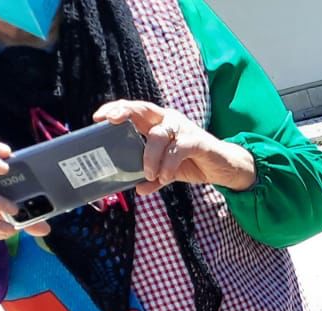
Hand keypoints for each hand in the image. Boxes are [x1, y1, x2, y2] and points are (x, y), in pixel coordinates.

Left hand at [93, 99, 255, 193]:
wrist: (223, 168)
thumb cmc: (193, 163)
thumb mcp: (168, 171)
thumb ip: (153, 177)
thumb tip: (137, 189)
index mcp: (158, 123)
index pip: (134, 110)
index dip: (116, 110)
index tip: (98, 118)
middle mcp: (169, 120)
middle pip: (143, 109)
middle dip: (124, 113)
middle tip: (110, 123)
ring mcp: (183, 128)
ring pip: (159, 135)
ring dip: (150, 156)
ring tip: (148, 173)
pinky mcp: (197, 141)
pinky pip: (178, 149)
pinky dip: (168, 165)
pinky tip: (165, 176)